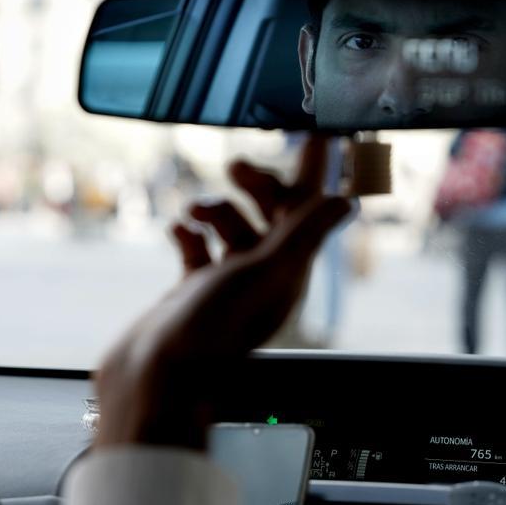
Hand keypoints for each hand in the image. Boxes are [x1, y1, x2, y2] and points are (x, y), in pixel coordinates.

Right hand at [94, 135, 350, 448]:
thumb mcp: (268, 272)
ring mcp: (227, 281)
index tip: (320, 128)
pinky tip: (179, 230)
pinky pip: (197, 248)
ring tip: (196, 209)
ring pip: (231, 226)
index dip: (316, 167)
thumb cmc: (214, 328)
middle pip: (271, 212)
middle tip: (237, 166)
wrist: (158, 376)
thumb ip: (305, 232)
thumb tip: (347, 199)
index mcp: (289, 268)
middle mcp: (263, 273)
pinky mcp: (193, 289)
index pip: (310, 205)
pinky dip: (189, 232)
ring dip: (216, 209)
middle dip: (257, 184)